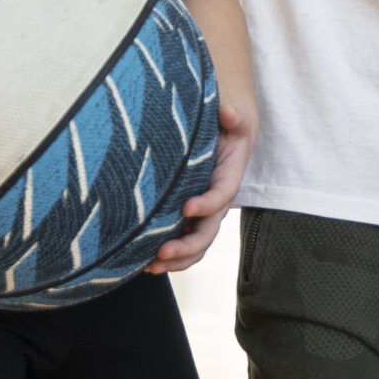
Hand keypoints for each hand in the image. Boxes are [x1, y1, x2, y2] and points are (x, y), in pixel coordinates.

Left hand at [148, 101, 253, 271]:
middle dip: (186, 246)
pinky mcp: (186, 218)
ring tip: (150, 266)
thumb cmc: (228, 127)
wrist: (224, 139)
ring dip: (175, 260)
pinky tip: (142, 263)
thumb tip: (227, 113)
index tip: (186, 207)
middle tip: (162, 251)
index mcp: (228, 178)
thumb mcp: (235, 117)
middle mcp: (215, 202)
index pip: (221, 195)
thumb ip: (233, 116)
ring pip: (194, 246)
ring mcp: (201, 215)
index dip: (207, 204)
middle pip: (207, 232)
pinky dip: (166, 257)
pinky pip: (180, 242)